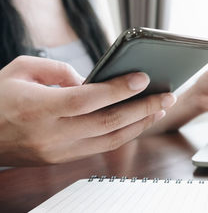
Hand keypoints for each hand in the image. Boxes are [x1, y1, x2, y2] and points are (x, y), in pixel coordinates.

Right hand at [0, 56, 175, 165]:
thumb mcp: (19, 70)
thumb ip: (58, 71)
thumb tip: (89, 80)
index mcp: (39, 107)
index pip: (88, 99)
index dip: (118, 89)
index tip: (144, 78)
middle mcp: (51, 133)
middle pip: (108, 122)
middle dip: (142, 108)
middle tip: (167, 95)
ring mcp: (58, 150)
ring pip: (110, 140)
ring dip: (139, 124)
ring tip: (159, 108)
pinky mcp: (61, 159)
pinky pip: (100, 147)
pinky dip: (122, 134)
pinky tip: (137, 122)